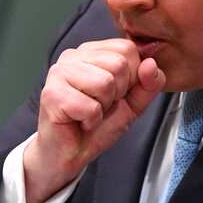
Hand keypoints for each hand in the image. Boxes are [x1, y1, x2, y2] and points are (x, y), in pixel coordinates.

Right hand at [23, 39, 165, 202]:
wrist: (70, 154)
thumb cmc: (96, 125)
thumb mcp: (133, 103)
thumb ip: (148, 84)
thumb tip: (151, 64)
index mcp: (92, 52)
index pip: (127, 49)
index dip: (132, 77)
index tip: (116, 94)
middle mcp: (73, 56)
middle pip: (118, 64)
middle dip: (117, 93)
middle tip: (100, 105)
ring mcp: (59, 72)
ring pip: (104, 83)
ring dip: (103, 107)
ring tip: (90, 112)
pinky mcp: (52, 94)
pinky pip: (90, 106)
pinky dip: (91, 120)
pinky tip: (80, 121)